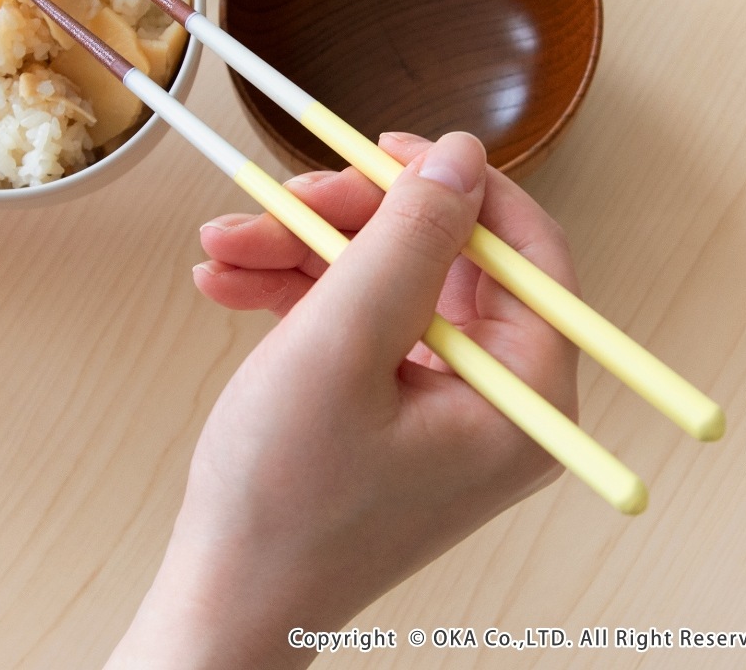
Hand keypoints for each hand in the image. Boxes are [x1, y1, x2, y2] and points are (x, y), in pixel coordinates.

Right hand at [107, 132, 579, 668]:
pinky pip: (352, 319)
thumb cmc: (284, 496)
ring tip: (223, 246)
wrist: (222, 595)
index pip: (524, 252)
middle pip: (436, 258)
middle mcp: (491, 394)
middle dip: (346, 221)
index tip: (386, 149)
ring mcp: (434, 398)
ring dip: (300, 252)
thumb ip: (406, 240)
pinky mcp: (383, 401)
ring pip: (381, 280)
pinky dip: (292, 293)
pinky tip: (228, 282)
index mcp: (523, 395)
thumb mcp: (341, 345)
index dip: (458, 188)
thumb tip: (461, 154)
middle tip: (279, 201)